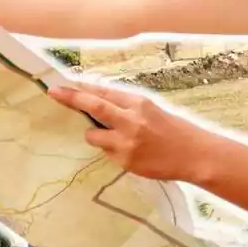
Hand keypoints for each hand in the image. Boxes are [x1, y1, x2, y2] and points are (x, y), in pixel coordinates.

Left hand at [47, 79, 210, 180]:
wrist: (194, 155)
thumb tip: (95, 99)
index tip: (62, 85)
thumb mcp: (151, 110)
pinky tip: (132, 152)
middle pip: (94, 105)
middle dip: (71, 98)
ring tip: (118, 139)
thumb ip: (125, 105)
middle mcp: (131, 120)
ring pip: (93, 135)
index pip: (104, 92)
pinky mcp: (125, 161)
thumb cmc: (173, 130)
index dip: (81, 89)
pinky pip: (106, 153)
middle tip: (53, 93)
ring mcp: (127, 142)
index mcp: (138, 103)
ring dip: (96, 135)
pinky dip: (112, 151)